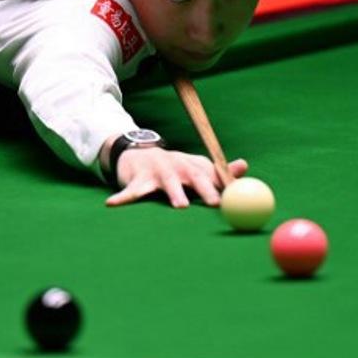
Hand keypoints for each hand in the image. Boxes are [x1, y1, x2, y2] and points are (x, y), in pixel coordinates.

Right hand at [107, 148, 248, 207]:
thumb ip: (220, 172)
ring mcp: (157, 172)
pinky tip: (113, 204)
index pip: (212, 174)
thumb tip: (244, 166)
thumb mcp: (197, 167)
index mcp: (194, 166)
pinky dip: (123, 198)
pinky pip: (131, 191)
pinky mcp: (137, 180)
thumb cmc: (175, 167)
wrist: (140, 153)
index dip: (224, 183)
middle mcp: (178, 166)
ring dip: (173, 192)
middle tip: (214, 203)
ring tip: (180, 205)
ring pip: (166, 183)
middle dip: (205, 189)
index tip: (236, 194)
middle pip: (193, 177)